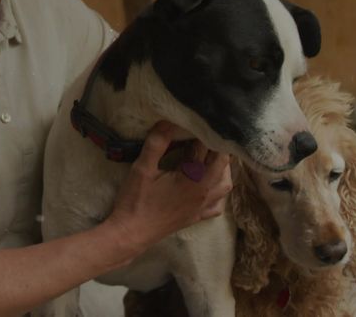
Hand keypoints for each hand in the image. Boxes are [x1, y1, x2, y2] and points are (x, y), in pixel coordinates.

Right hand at [104, 122, 232, 259]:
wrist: (130, 235)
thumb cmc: (136, 201)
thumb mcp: (143, 168)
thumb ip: (157, 143)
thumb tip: (168, 120)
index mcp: (195, 180)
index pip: (209, 152)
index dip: (207, 135)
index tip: (199, 123)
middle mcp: (204, 194)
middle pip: (222, 167)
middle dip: (217, 149)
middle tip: (204, 135)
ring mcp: (202, 208)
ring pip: (225, 186)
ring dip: (222, 169)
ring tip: (209, 156)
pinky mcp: (196, 218)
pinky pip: (217, 205)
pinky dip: (218, 192)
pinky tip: (210, 186)